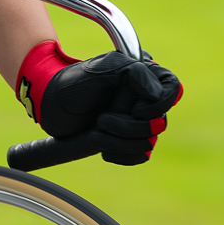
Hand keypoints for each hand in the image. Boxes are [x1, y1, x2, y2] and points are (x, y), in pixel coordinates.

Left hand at [16, 42, 181, 164]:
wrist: (50, 105)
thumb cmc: (73, 83)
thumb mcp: (101, 69)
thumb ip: (132, 72)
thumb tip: (156, 93)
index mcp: (145, 75)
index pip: (174, 90)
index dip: (158, 105)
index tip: (135, 110)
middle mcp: (146, 98)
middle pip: (159, 122)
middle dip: (127, 126)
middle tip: (101, 119)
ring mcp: (138, 120)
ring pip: (149, 142)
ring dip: (118, 141)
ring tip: (96, 130)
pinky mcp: (129, 140)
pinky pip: (141, 155)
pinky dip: (120, 155)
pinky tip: (102, 146)